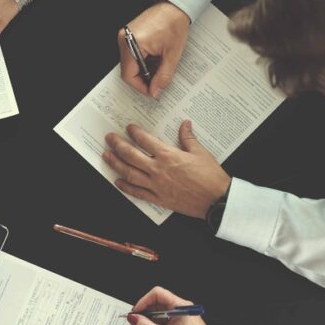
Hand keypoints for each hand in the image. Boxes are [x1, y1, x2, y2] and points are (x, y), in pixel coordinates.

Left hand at [103, 121, 230, 218]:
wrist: (218, 200)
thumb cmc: (211, 177)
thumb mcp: (201, 153)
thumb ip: (188, 138)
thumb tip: (185, 124)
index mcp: (168, 156)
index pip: (145, 140)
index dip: (134, 132)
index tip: (129, 128)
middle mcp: (158, 170)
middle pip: (131, 155)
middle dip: (117, 145)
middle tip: (109, 138)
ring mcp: (156, 185)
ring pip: (129, 173)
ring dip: (116, 164)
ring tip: (106, 156)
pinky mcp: (158, 199)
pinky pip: (137, 193)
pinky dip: (126, 187)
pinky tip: (118, 182)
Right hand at [119, 2, 190, 97]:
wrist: (173, 6)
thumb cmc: (173, 23)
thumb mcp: (172, 54)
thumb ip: (163, 76)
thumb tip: (155, 90)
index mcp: (132, 44)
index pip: (128, 75)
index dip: (140, 87)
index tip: (152, 91)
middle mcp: (124, 40)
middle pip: (127, 70)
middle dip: (143, 79)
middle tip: (158, 81)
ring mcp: (124, 37)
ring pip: (130, 64)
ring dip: (143, 69)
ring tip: (159, 65)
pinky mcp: (128, 35)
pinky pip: (131, 54)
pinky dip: (142, 61)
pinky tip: (155, 58)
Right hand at [127, 286, 210, 324]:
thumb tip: (134, 318)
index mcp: (179, 305)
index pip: (156, 294)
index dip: (143, 301)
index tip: (136, 311)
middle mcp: (181, 306)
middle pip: (157, 304)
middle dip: (147, 317)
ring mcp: (181, 313)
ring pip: (160, 313)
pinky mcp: (182, 320)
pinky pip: (165, 320)